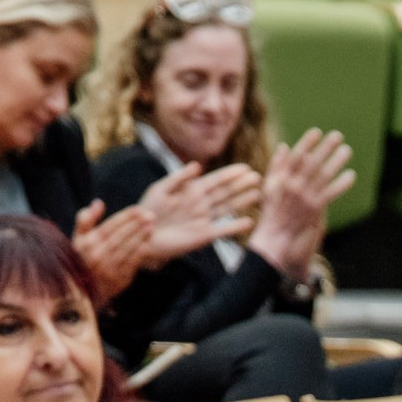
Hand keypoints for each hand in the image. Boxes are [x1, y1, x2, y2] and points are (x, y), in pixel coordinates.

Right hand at [73, 201, 154, 299]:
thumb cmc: (81, 259)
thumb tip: (99, 203)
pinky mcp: (118, 281)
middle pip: (120, 236)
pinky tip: (148, 244)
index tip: (139, 209)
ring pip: (127, 249)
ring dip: (141, 237)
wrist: (81, 292)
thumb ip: (86, 219)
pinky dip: (140, 253)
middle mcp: (97, 256)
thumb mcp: (77, 239)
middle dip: (136, 224)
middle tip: (150, 215)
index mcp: (87, 243)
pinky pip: (131, 264)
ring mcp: (108, 269)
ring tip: (151, 226)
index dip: (126, 216)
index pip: (110, 226)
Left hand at [138, 162, 258, 263]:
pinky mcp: (204, 236)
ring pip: (227, 208)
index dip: (230, 174)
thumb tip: (199, 165)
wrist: (144, 235)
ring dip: (242, 201)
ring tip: (258, 195)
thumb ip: (179, 178)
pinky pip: (223, 230)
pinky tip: (249, 222)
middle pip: (225, 192)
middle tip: (257, 177)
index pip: (215, 180)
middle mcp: (201, 203)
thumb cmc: (148, 210)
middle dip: (241, 185)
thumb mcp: (161, 189)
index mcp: (192, 190)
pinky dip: (236, 226)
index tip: (245, 168)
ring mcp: (204, 219)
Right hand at [244, 129, 351, 277]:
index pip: (296, 156)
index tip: (317, 132)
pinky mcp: (314, 209)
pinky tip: (351, 175)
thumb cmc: (272, 213)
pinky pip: (331, 193)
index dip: (306, 143)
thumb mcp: (269, 187)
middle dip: (325, 147)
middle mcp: (293, 186)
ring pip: (323, 175)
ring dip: (336, 161)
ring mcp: (305, 197)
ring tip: (347, 150)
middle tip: (338, 135)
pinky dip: (341, 183)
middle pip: (312, 161)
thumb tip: (285, 146)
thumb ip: (276, 166)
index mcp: (282, 179)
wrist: (275, 240)